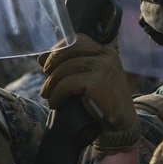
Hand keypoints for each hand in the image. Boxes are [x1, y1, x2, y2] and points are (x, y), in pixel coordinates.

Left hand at [39, 34, 139, 152]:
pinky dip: (56, 94)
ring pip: (66, 68)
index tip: (44, 60)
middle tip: (44, 76)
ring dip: (52, 83)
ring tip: (47, 94)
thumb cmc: (102, 101)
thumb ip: (73, 65)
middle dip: (52, 62)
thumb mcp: (91, 77)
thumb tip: (42, 57)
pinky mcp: (97, 83)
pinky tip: (54, 103)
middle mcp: (107, 55)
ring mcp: (103, 68)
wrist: (120, 123)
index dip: (59, 48)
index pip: (78, 40)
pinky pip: (67, 84)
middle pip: (70, 50)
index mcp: (106, 51)